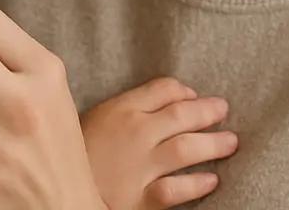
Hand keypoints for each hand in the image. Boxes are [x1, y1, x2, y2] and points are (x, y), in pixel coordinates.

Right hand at [81, 78, 236, 209]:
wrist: (58, 191)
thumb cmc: (76, 153)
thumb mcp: (95, 119)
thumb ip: (126, 106)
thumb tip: (173, 94)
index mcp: (120, 110)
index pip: (162, 89)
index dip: (184, 91)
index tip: (194, 95)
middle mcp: (133, 134)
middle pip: (180, 115)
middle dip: (207, 111)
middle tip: (223, 110)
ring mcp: (138, 167)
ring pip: (185, 149)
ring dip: (213, 144)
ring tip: (231, 142)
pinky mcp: (140, 199)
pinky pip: (175, 189)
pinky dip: (196, 184)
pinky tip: (212, 180)